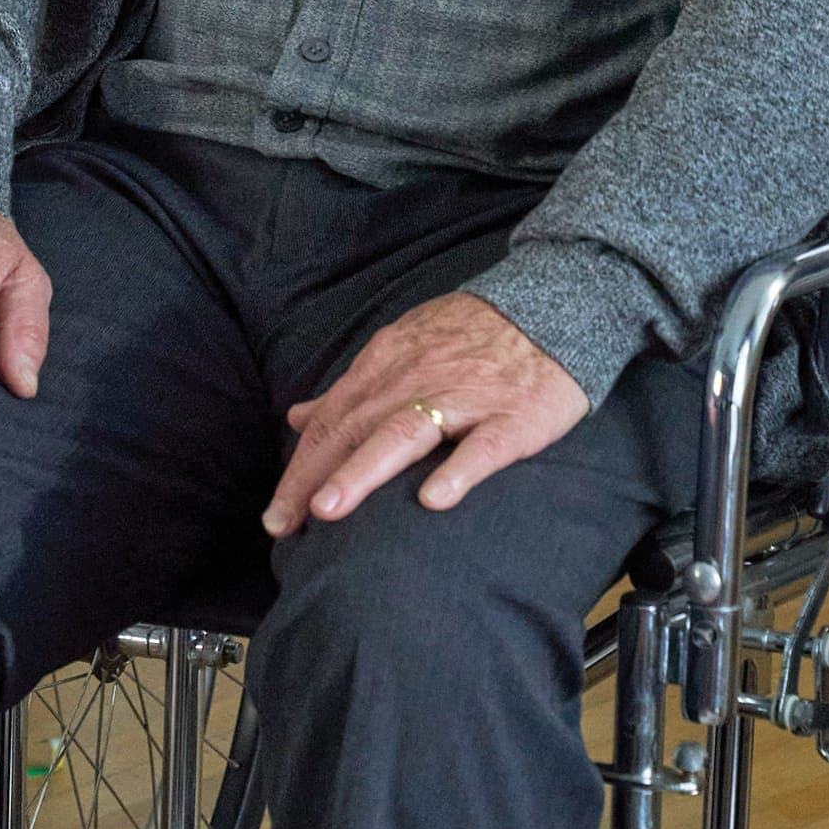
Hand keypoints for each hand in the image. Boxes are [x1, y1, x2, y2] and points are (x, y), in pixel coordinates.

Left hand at [263, 292, 589, 534]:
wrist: (553, 303)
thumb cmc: (470, 336)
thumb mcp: (402, 347)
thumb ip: (352, 387)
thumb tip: (298, 416)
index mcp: (387, 362)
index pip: (332, 420)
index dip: (300, 467)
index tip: (276, 516)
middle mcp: (416, 378)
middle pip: (354, 429)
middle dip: (314, 478)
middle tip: (282, 524)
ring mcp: (465, 397)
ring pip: (404, 433)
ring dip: (363, 471)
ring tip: (330, 511)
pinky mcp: (513, 416)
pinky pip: (483, 447)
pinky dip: (457, 471)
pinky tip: (433, 501)